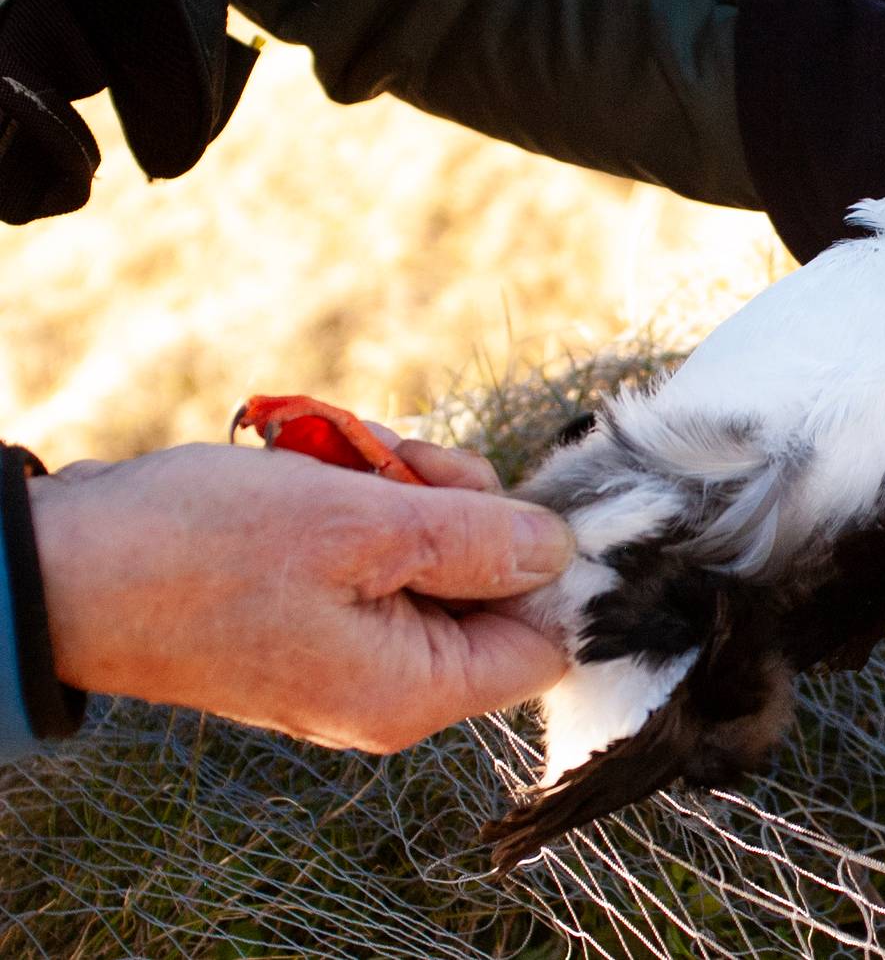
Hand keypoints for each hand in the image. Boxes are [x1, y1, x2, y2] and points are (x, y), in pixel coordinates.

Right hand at [27, 439, 574, 752]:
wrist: (61, 567)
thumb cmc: (198, 552)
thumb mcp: (361, 526)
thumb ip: (478, 541)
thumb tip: (561, 552)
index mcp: (413, 691)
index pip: (544, 643)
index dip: (542, 564)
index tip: (499, 498)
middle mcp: (389, 688)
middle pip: (490, 589)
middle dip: (458, 504)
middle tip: (398, 463)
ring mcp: (348, 652)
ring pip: (432, 555)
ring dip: (405, 488)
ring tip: (344, 455)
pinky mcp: (313, 614)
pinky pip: (375, 551)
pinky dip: (360, 498)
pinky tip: (320, 462)